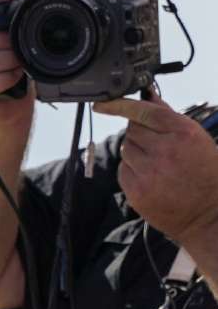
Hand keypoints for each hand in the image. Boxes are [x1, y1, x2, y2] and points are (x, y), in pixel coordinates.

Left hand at [95, 93, 217, 244]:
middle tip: (159, 148)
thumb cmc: (206, 172)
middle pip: (132, 130)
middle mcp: (164, 151)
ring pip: (126, 149)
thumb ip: (168, 115)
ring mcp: (149, 173)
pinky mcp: (137, 191)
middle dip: (142, 135)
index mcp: (183, 134)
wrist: (211, 214)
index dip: (120, 105)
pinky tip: (152, 179)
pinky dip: (132, 171)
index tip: (102, 103)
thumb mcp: (196, 139)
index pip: (143, 111)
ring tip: (160, 166)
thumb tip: (147, 94)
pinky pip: (122, 169)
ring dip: (137, 154)